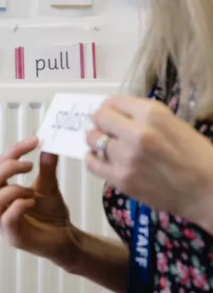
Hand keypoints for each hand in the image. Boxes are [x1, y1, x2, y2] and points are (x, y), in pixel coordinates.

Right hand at [0, 136, 81, 270]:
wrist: (67, 240)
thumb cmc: (52, 215)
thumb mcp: (49, 186)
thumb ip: (46, 168)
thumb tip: (47, 146)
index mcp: (1, 193)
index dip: (12, 152)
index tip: (34, 141)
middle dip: (6, 169)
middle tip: (29, 165)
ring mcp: (2, 224)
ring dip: (12, 189)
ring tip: (31, 192)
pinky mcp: (14, 238)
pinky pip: (6, 219)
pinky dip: (19, 205)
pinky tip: (32, 202)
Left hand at [86, 96, 212, 228]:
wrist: (206, 190)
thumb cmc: (195, 156)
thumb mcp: (173, 124)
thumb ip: (143, 118)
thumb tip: (116, 115)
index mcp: (152, 114)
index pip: (113, 102)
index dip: (110, 108)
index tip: (111, 114)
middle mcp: (136, 132)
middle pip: (100, 118)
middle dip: (101, 122)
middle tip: (105, 129)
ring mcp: (126, 157)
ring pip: (93, 140)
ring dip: (96, 140)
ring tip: (105, 144)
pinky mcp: (120, 178)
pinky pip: (92, 164)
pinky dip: (92, 159)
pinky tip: (100, 158)